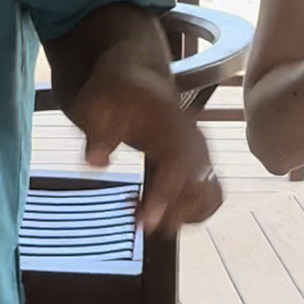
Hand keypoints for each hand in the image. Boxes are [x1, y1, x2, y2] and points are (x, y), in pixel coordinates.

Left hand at [69, 59, 222, 234]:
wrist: (138, 78)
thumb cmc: (117, 93)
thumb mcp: (97, 104)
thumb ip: (97, 133)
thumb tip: (94, 161)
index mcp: (170, 123)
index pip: (176, 163)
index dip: (164, 195)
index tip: (146, 221)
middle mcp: (193, 140)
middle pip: (198, 185)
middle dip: (172, 212)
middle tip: (139, 225)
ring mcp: (200, 153)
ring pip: (207, 193)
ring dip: (182, 215)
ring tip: (146, 220)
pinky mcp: (200, 164)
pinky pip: (209, 195)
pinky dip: (191, 212)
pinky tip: (160, 214)